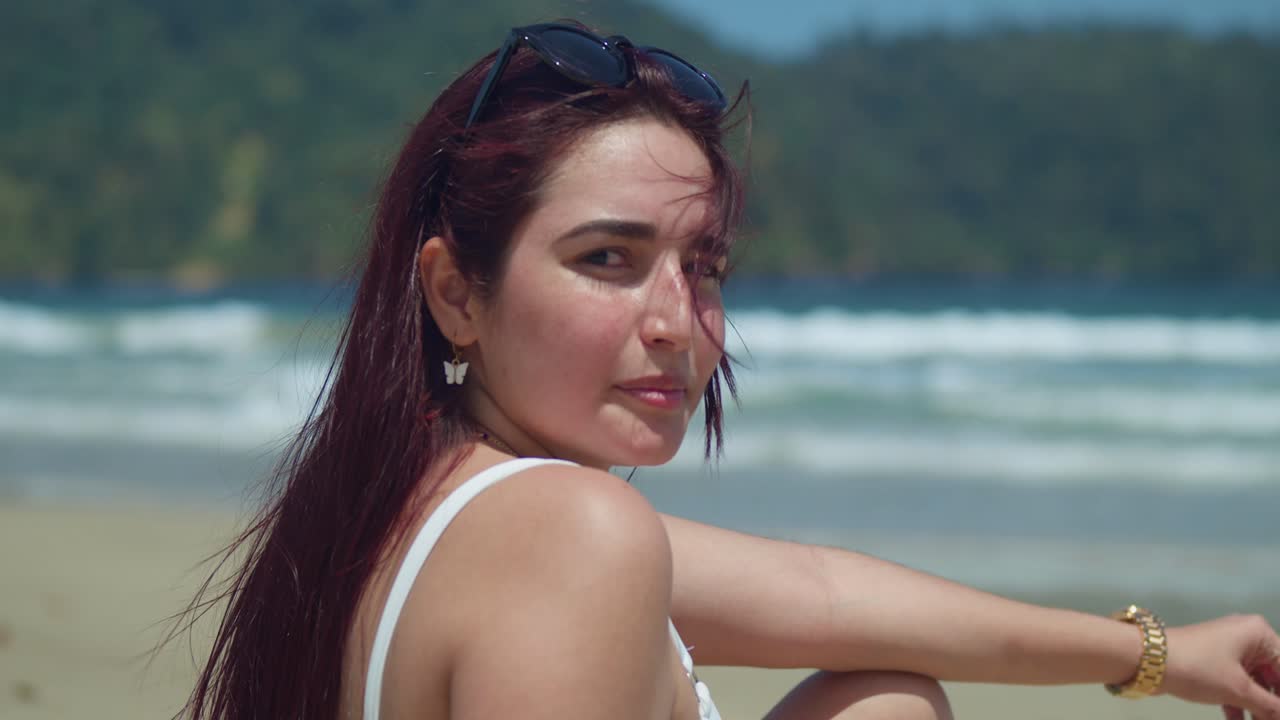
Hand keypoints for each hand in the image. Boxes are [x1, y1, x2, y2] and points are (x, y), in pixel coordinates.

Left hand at [1159, 614, 1279, 719]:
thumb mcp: (1238, 689)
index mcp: (1259, 634)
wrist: (1147, 659)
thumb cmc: (1199, 668)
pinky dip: (1239, 705)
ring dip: (1257, 709)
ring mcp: (1228, 650)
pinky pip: (1234, 685)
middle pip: (1271, 677)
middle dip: (1273, 705)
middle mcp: (1247, 637)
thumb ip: (1269, 706)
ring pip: (1253, 684)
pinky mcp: (1212, 663)